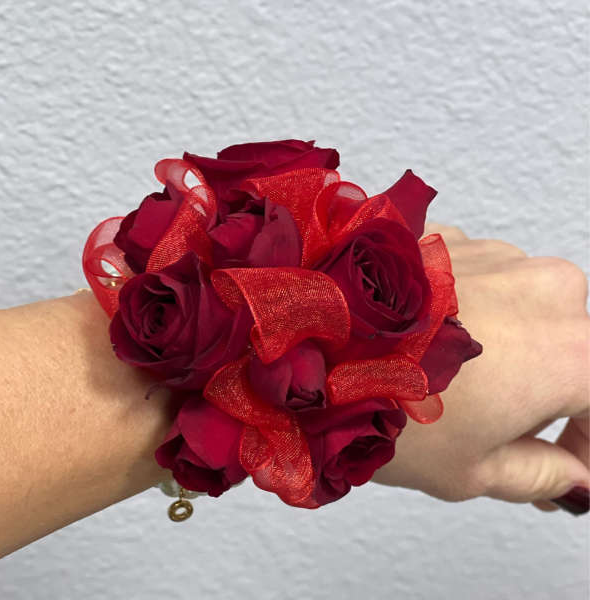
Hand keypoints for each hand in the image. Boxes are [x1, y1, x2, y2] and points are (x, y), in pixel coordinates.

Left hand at [372, 223, 589, 513]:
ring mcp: (492, 255)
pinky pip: (481, 281)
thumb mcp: (471, 469)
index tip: (573, 461)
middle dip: (553, 388)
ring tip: (456, 384)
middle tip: (510, 428)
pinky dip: (470, 313)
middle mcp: (542, 286)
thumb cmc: (382, 411)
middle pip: (575, 345)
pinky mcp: (446, 239)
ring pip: (528, 307)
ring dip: (510, 345)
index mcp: (568, 349)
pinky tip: (427, 342)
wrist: (301, 345)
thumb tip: (571, 476)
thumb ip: (541, 474)